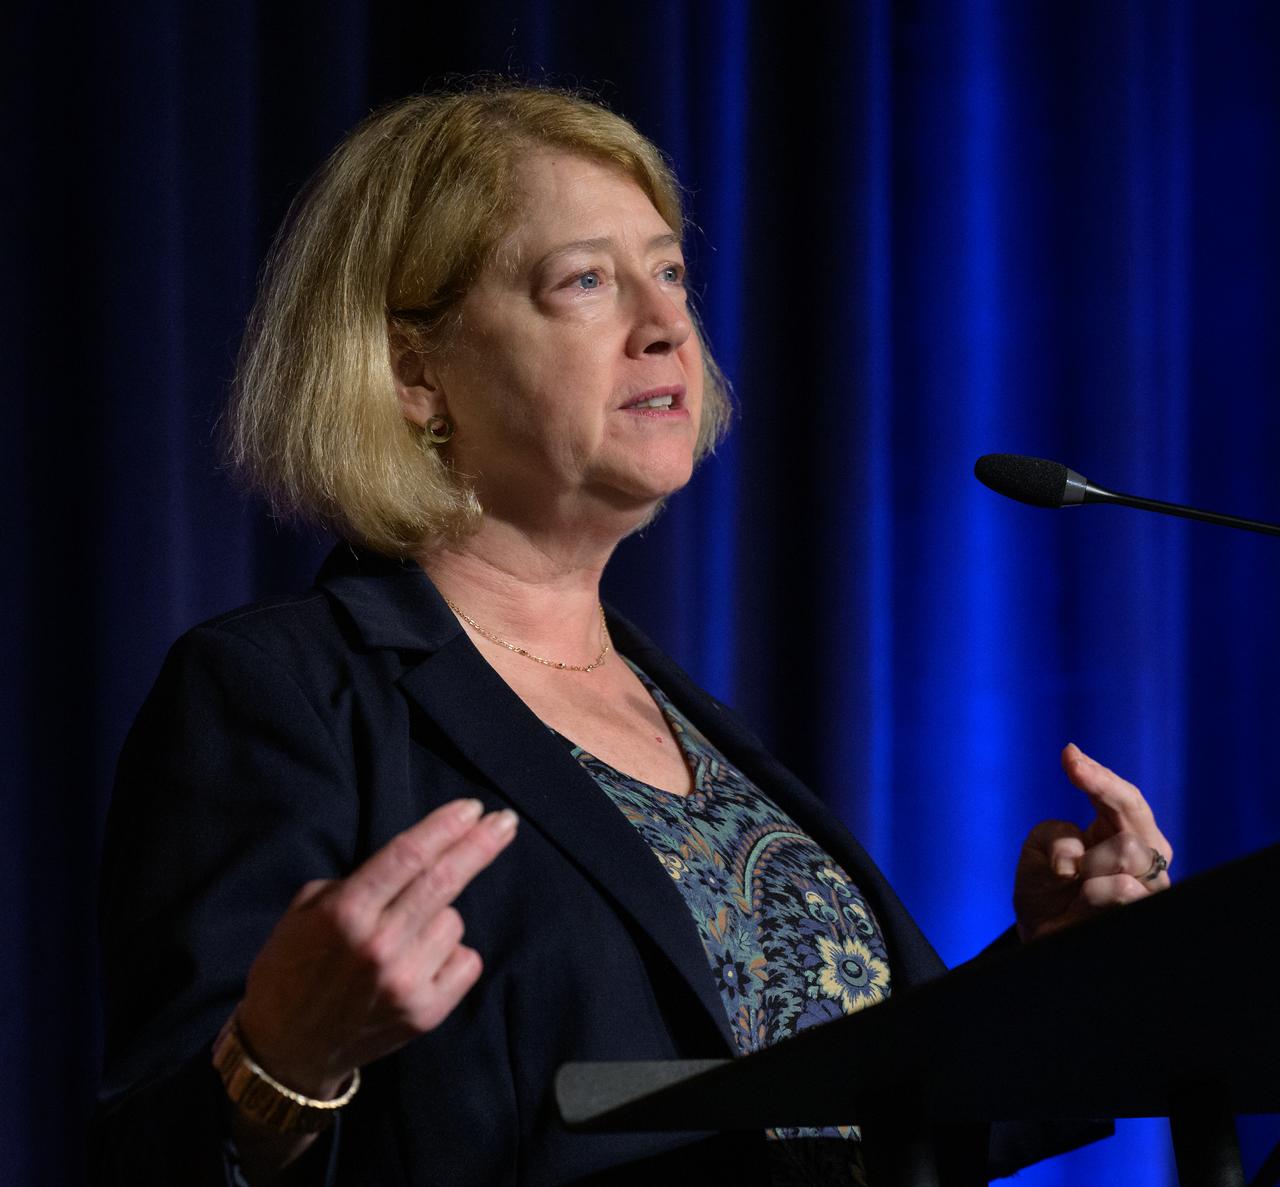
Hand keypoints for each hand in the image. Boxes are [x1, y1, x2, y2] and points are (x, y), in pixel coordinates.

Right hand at [234, 798, 517, 1097]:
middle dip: (481, 845)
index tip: (473, 807)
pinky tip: (423, 963)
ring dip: (440, 917)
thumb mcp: (304, 912)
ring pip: (454, 921)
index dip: (445, 827)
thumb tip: (408, 861)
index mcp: (345, 913)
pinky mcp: (426, 1013)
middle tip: (506, 821)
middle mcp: (379, 946)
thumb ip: (353, 883)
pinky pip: (466, 961)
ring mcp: (406, 982)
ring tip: (405, 937)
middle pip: (444, 880)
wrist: (285, 1051)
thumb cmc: (292, 970)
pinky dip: (452, 954)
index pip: (408, 856)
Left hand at [1014, 744, 1171, 941]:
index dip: (1099, 777)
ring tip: (1075, 890)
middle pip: (1133, 826)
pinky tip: (1080, 908)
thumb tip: (1074, 854)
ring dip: (1087, 869)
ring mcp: (1151, 890)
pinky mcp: (1146, 915)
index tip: (1069, 756)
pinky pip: (1120, 890)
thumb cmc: (1046, 888)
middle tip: (1067, 838)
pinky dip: (1089, 895)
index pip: (1123, 799)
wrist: (1041, 939)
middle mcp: (1147, 859)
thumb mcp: (1039, 849)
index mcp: (1124, 831)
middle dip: (1095, 821)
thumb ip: (1056, 836)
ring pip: (1127, 854)